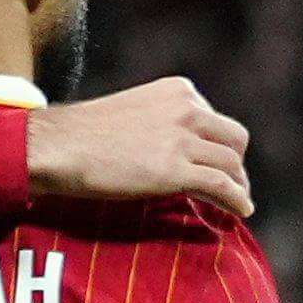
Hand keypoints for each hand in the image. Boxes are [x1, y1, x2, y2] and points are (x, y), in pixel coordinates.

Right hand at [36, 78, 253, 215]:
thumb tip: (178, 148)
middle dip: (236, 163)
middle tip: (233, 183)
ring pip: (232, 164)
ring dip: (239, 185)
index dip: (218, 145)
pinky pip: (222, 186)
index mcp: (179, 91)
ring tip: (238, 201)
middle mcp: (187, 109)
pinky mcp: (176, 170)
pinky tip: (242, 211)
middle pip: (234, 139)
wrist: (60, 147)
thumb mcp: (135, 111)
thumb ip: (163, 122)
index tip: (216, 163)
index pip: (216, 119)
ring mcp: (183, 139)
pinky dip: (237, 200)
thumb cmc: (86, 135)